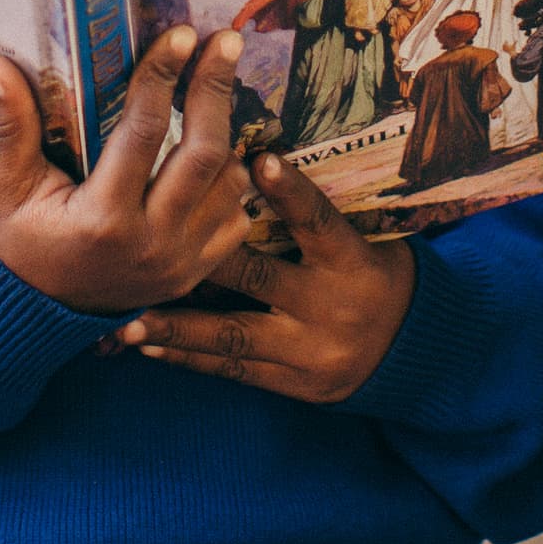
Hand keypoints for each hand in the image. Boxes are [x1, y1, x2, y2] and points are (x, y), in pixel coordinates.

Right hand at [0, 29, 258, 314]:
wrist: (28, 314)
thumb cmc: (12, 241)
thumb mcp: (2, 186)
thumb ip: (8, 125)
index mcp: (103, 218)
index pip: (145, 131)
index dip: (163, 76)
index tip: (178, 34)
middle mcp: (152, 243)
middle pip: (204, 153)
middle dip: (215, 88)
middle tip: (223, 41)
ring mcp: (179, 263)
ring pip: (229, 185)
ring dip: (227, 133)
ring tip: (214, 88)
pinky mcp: (192, 273)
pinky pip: (234, 219)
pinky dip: (231, 180)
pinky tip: (215, 148)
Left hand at [116, 148, 414, 403]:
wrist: (413, 351)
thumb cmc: (375, 276)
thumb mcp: (364, 242)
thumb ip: (315, 218)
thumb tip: (252, 165)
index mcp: (353, 262)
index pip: (320, 221)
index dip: (291, 193)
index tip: (260, 161)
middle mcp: (331, 306)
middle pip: (261, 278)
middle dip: (206, 263)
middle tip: (152, 245)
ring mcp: (310, 350)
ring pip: (233, 335)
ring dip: (177, 327)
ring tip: (129, 320)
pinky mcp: (293, 383)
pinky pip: (234, 370)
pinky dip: (189, 359)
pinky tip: (148, 349)